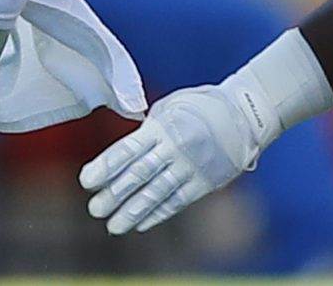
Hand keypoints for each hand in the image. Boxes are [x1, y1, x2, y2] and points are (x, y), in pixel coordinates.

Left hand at [80, 83, 266, 234]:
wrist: (246, 113)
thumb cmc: (201, 106)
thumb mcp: (171, 106)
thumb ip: (148, 128)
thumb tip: (125, 149)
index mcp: (162, 127)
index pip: (128, 149)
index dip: (106, 166)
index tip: (87, 180)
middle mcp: (175, 149)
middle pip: (139, 175)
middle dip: (115, 194)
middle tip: (95, 209)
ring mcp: (192, 167)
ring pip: (158, 193)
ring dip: (133, 211)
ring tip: (114, 226)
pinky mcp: (206, 182)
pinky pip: (178, 201)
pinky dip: (159, 214)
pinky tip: (141, 224)